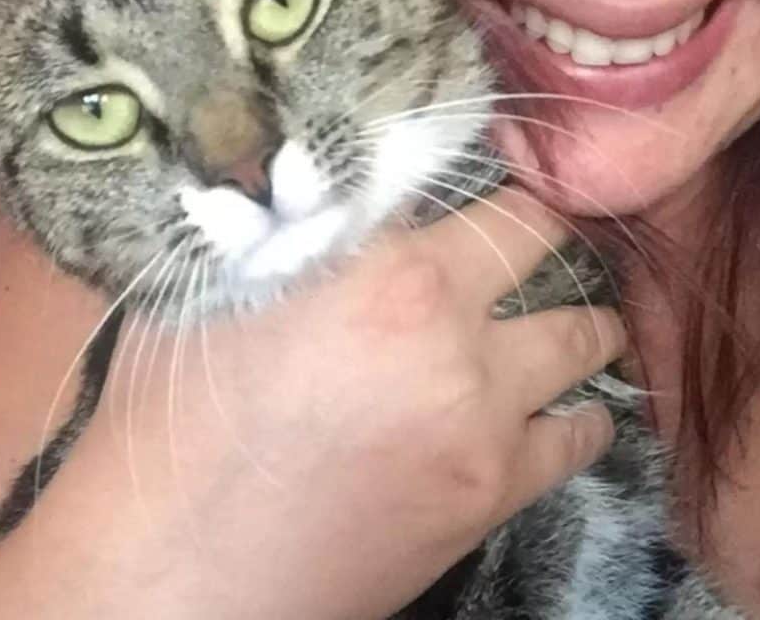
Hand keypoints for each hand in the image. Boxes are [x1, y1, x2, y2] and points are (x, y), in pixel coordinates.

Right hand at [0, 189, 625, 619]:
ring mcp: (485, 421)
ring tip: (570, 320)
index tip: (504, 184)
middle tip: (534, 241)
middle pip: (549, 251)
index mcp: (389, 273)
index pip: (492, 197)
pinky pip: (578, 440)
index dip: (507, 182)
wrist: (178, 577)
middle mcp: (456, 336)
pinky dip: (579, 416)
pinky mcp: (492, 497)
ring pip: (585, 341)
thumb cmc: (174, 428)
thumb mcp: (214, 292)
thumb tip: (320, 192)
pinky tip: (564, 411)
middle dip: (548, 236)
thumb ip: (282, 233)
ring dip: (580, 323)